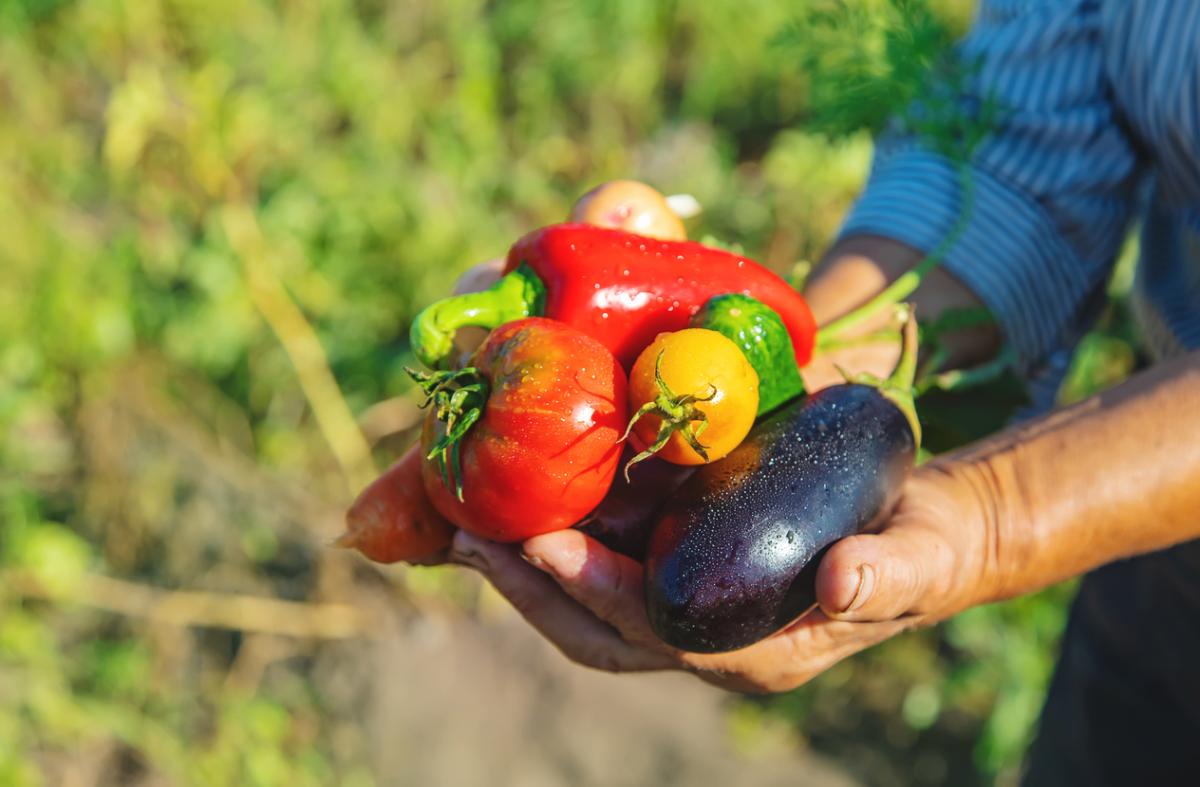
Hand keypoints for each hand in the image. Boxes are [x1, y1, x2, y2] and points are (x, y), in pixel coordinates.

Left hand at [448, 463, 996, 692]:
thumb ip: (889, 574)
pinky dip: (557, 550)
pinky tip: (521, 509)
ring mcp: (691, 618)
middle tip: (471, 538)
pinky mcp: (681, 581)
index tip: (545, 545)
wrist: (925, 537)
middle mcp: (711, 646)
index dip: (600, 593)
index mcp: (761, 655)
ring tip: (467, 528)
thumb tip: (842, 583)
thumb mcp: (921, 558)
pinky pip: (606, 577)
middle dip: (532, 591)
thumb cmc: (924, 547)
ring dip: (526, 575)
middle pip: (601, 633)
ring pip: (589, 614)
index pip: (660, 635)